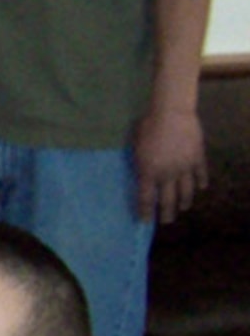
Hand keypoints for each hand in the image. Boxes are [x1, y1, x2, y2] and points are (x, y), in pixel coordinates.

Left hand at [133, 103, 206, 222]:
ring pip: (186, 191)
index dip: (145, 211)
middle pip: (168, 200)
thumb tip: (140, 172)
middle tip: (166, 221)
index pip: (146, 199)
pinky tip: (201, 188)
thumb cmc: (147, 127)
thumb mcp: (135, 147)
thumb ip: (139, 162)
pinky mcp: (197, 159)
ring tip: (183, 208)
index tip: (145, 221)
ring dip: (184, 202)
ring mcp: (184, 168)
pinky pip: (200, 175)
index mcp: (148, 172)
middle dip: (167, 213)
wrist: (171, 114)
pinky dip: (201, 182)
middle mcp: (167, 175)